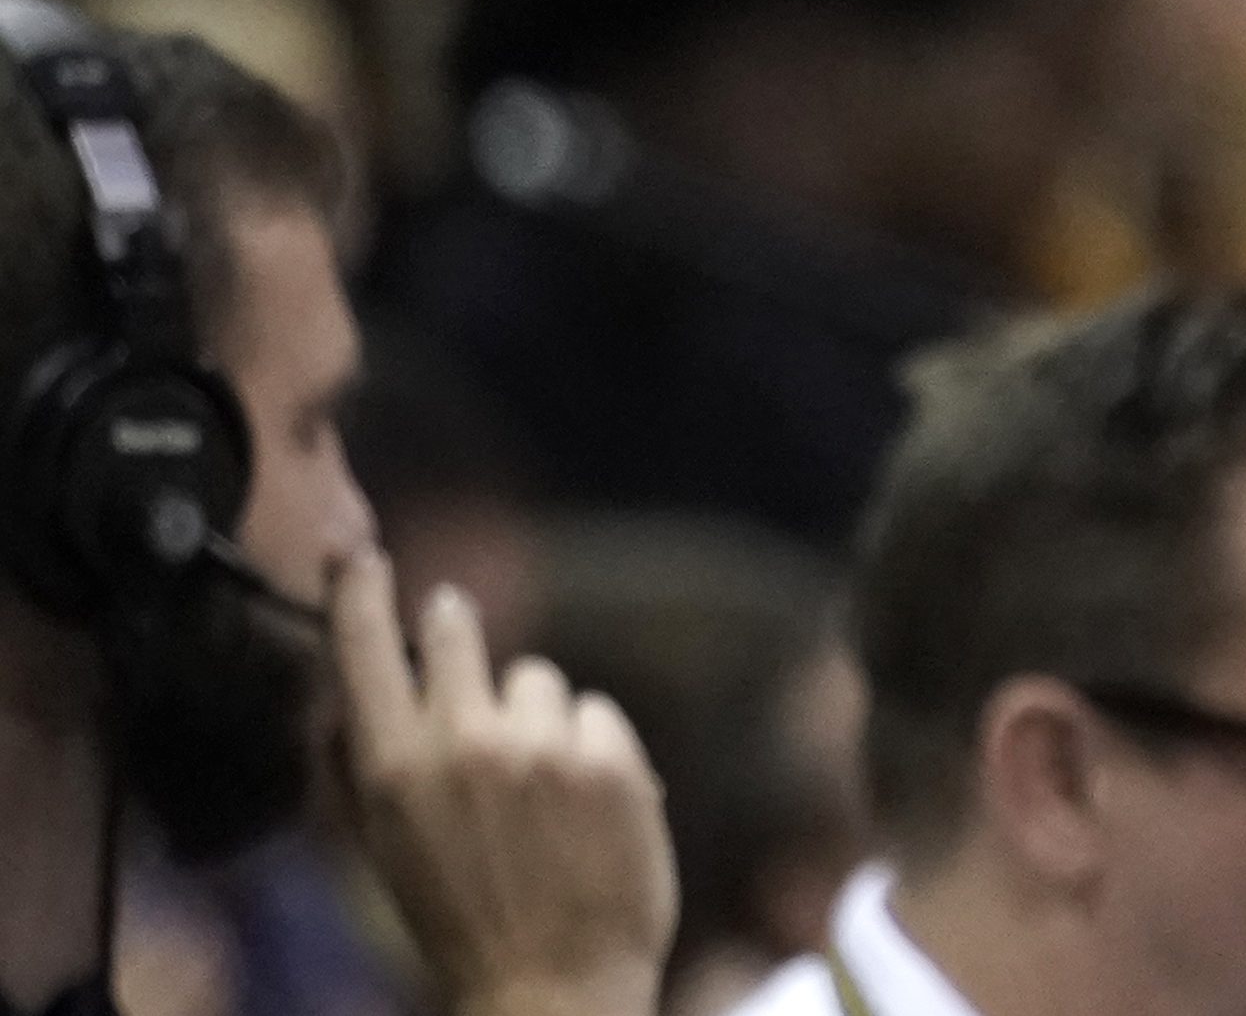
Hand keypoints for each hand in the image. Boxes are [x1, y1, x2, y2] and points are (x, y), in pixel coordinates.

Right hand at [324, 553, 675, 1015]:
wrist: (548, 986)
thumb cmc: (459, 919)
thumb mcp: (385, 848)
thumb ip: (369, 765)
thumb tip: (357, 693)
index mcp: (388, 772)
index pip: (362, 652)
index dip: (359, 593)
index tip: (359, 550)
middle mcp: (461, 746)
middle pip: (458, 630)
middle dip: (459, 635)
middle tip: (462, 653)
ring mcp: (540, 749)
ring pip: (536, 678)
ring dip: (536, 718)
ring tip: (535, 795)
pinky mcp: (609, 760)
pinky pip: (595, 713)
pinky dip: (592, 749)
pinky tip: (585, 809)